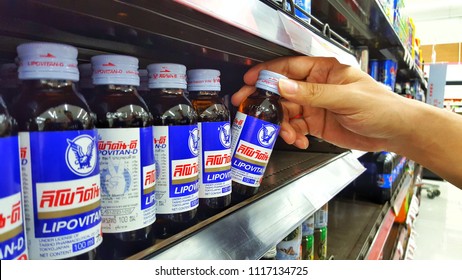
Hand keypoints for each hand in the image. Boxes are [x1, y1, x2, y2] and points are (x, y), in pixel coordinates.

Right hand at [232, 56, 407, 150]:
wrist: (394, 132)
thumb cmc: (380, 106)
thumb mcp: (346, 97)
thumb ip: (313, 93)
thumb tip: (284, 86)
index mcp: (323, 71)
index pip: (288, 68)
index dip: (266, 74)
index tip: (250, 81)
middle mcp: (315, 87)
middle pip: (281, 92)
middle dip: (265, 102)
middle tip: (248, 109)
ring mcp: (314, 106)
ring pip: (286, 113)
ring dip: (281, 125)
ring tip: (287, 135)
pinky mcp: (315, 123)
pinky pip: (295, 128)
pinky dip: (292, 135)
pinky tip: (298, 140)